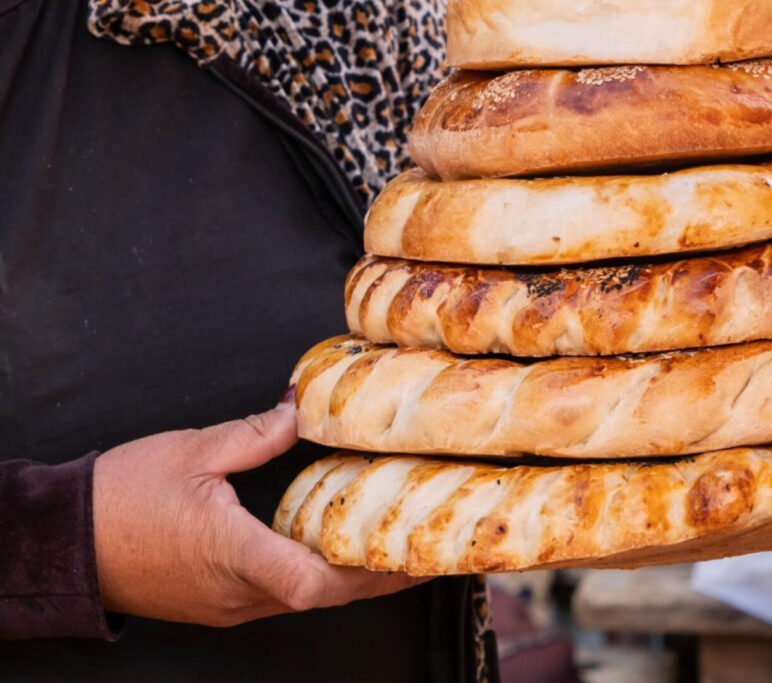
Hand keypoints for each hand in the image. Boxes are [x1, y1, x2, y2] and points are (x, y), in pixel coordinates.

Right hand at [94, 394, 423, 626]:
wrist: (67, 542)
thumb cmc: (121, 496)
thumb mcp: (192, 452)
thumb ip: (255, 433)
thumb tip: (298, 408)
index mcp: (231, 552)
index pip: (308, 582)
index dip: (364, 571)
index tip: (408, 550)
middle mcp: (238, 591)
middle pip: (327, 597)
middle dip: (383, 576)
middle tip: (430, 550)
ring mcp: (231, 605)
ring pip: (310, 601)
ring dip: (357, 579)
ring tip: (401, 547)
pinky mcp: (223, 605)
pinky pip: (286, 597)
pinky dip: (323, 578)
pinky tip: (344, 551)